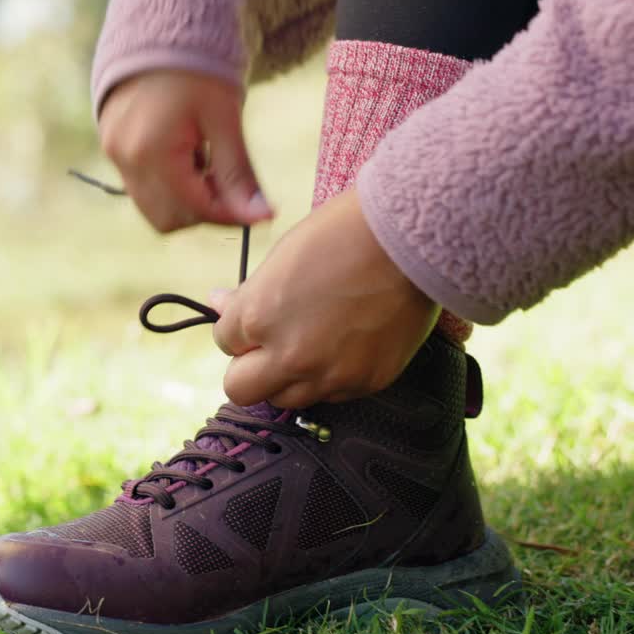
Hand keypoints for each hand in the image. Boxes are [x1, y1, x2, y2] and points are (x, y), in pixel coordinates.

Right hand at [98, 70, 272, 231]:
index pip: (194, 207)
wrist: (161, 30)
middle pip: (169, 219)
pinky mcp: (112, 149)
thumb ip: (239, 173)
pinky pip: (142, 189)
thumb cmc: (198, 68)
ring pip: (153, 209)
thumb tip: (261, 217)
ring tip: (208, 167)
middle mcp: (125, 159)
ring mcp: (114, 155)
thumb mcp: (225, 119)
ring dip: (187, 202)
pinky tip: (189, 159)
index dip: (230, 215)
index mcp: (152, 151)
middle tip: (231, 186)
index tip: (260, 212)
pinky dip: (170, 187)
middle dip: (204, 212)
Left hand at [208, 187, 439, 407]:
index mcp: (258, 317)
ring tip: (311, 342)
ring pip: (286, 399)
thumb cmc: (344, 235)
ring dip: (288, 378)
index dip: (240, 329)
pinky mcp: (367, 382)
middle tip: (268, 345)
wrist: (413, 240)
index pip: (225, 342)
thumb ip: (249, 294)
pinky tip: (344, 344)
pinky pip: (333, 395)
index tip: (256, 317)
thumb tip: (220, 303)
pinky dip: (330, 377)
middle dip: (249, 368)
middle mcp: (288, 356)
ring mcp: (329, 375)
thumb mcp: (282, 258)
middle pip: (241, 389)